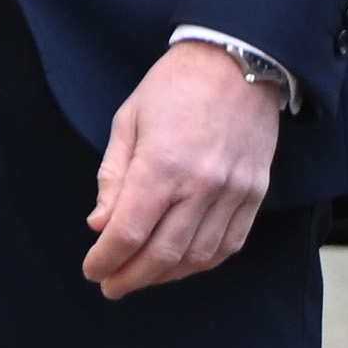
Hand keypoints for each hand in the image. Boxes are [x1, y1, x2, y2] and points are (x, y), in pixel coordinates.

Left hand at [84, 43, 281, 297]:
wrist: (239, 61)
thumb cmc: (174, 86)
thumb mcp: (127, 122)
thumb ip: (113, 178)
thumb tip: (100, 225)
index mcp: (163, 165)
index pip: (129, 233)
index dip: (106, 259)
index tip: (92, 270)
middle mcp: (202, 185)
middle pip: (162, 254)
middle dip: (131, 277)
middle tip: (111, 286)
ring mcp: (234, 192)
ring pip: (198, 256)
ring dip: (165, 275)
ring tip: (141, 276)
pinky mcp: (255, 193)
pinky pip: (230, 243)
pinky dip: (202, 262)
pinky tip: (181, 264)